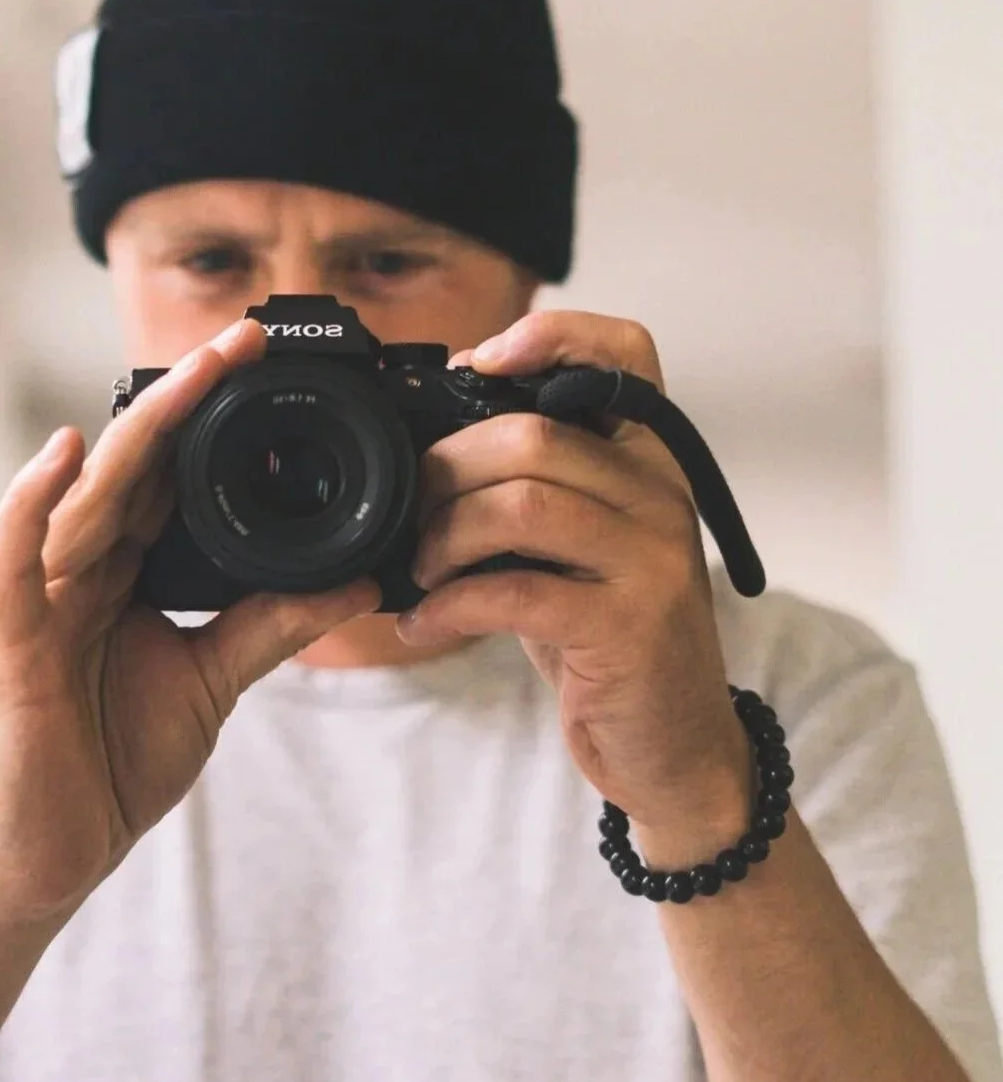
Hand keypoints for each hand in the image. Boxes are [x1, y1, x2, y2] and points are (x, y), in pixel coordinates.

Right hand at [0, 318, 378, 920]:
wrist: (59, 849)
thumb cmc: (117, 759)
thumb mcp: (215, 679)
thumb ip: (273, 624)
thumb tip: (357, 581)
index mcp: (130, 569)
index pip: (173, 475)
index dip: (215, 419)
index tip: (270, 369)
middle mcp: (85, 565)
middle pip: (136, 464)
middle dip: (190, 399)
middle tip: (246, 338)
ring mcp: (45, 593)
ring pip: (88, 492)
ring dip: (140, 429)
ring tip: (195, 372)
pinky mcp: (11, 633)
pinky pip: (17, 553)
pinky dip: (35, 500)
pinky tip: (65, 450)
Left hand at [397, 310, 750, 844]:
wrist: (674, 745)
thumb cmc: (607, 637)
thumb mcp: (579, 546)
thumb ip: (535, 486)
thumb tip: (430, 439)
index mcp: (651, 461)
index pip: (627, 352)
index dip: (550, 336)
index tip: (474, 366)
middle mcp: (662, 496)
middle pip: (532, 435)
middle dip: (445, 467)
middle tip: (408, 510)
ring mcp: (652, 561)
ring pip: (519, 503)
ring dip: (441, 536)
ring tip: (417, 569)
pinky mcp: (627, 628)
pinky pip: (514, 591)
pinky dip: (449, 604)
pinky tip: (424, 622)